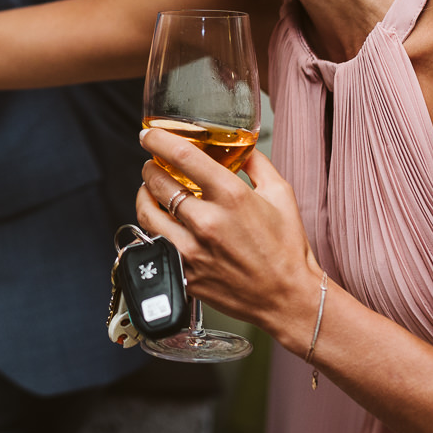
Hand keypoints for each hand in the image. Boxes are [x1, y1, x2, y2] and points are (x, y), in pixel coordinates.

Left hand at [133, 128, 323, 348]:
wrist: (288, 298)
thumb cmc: (287, 248)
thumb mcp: (281, 194)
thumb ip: (257, 163)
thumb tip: (241, 145)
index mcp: (232, 197)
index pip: (181, 156)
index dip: (158, 140)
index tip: (148, 134)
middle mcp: (208, 222)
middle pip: (157, 182)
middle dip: (150, 168)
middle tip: (152, 164)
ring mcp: (193, 250)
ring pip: (147, 213)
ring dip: (144, 196)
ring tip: (149, 190)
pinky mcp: (186, 273)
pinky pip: (155, 243)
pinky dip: (153, 227)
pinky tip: (159, 220)